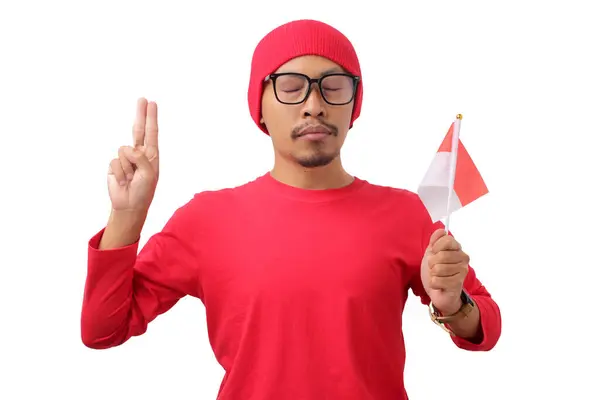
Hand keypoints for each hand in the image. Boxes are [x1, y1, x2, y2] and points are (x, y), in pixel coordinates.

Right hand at [107, 98, 159, 213]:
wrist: (129, 206)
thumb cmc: (143, 192)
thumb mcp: (149, 175)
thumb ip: (142, 159)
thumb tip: (129, 148)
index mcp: (151, 155)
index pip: (151, 133)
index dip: (151, 118)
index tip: (151, 103)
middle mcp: (139, 154)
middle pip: (138, 130)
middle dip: (140, 114)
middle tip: (142, 99)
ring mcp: (126, 159)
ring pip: (124, 151)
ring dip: (128, 167)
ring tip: (131, 178)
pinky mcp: (114, 165)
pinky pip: (115, 162)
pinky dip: (120, 173)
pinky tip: (123, 181)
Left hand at [420, 228, 469, 314]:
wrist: (438, 291)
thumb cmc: (436, 272)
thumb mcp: (432, 253)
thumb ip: (435, 241)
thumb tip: (441, 230)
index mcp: (457, 248)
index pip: (447, 239)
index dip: (436, 246)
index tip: (434, 252)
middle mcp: (463, 258)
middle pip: (441, 255)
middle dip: (432, 263)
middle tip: (434, 268)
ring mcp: (462, 271)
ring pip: (438, 268)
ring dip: (433, 274)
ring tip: (437, 276)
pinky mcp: (458, 284)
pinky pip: (437, 280)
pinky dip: (433, 283)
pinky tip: (439, 284)